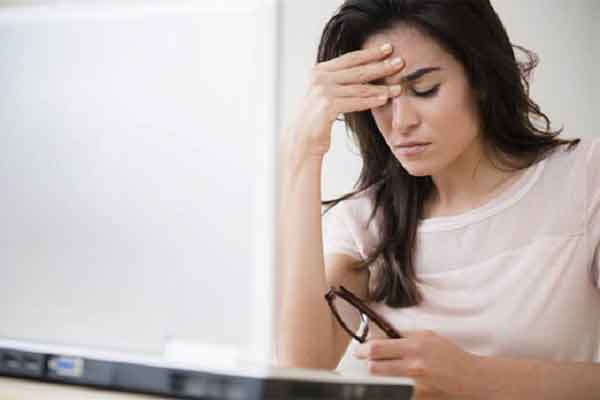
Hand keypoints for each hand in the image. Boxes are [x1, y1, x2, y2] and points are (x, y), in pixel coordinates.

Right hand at [284, 43, 404, 159]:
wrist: (301, 139)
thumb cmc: (316, 119)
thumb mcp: (326, 94)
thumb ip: (339, 81)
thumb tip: (365, 72)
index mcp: (320, 71)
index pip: (350, 58)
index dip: (370, 53)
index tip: (388, 48)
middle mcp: (320, 78)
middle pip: (358, 70)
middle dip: (381, 66)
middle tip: (400, 63)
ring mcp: (323, 91)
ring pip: (360, 87)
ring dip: (381, 87)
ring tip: (398, 87)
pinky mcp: (327, 106)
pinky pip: (356, 102)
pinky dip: (372, 100)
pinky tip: (384, 99)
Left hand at [353, 330, 482, 399]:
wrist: (473, 380)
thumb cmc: (450, 356)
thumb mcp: (428, 337)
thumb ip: (404, 336)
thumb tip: (381, 335)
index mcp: (415, 347)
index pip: (377, 348)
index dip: (363, 349)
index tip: (359, 350)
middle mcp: (414, 367)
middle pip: (374, 368)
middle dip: (368, 364)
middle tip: (368, 362)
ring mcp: (415, 387)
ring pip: (383, 383)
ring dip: (381, 377)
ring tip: (386, 372)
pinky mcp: (418, 399)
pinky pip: (397, 393)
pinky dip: (395, 388)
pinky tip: (401, 383)